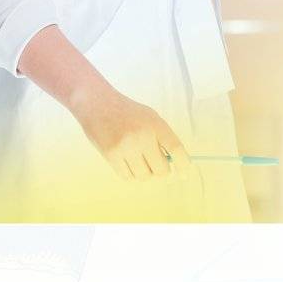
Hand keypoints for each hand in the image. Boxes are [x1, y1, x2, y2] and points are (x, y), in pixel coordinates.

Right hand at [71, 86, 192, 181]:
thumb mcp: (150, 117)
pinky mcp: (111, 156)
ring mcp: (126, 147)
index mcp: (156, 124)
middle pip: (161, 169)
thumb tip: (174, 162)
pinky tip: (129, 163)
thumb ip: (162, 137)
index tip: (185, 173)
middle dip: (162, 171)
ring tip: (140, 162)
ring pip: (144, 176)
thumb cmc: (127, 112)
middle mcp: (143, 136)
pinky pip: (128, 177)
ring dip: (145, 173)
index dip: (183, 164)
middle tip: (157, 166)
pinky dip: (131, 174)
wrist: (97, 104)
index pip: (176, 148)